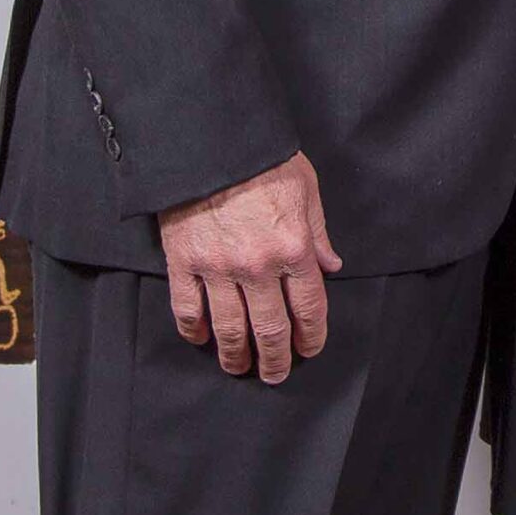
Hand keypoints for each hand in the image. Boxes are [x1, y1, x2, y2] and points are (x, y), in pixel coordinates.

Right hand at [158, 151, 342, 381]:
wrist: (212, 141)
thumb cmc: (264, 160)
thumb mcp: (306, 188)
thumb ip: (318, 233)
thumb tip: (331, 267)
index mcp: (294, 247)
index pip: (309, 306)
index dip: (311, 335)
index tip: (309, 348)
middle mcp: (258, 265)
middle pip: (270, 328)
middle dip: (276, 358)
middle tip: (276, 374)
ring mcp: (218, 267)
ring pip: (229, 329)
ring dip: (236, 355)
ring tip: (240, 367)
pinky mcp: (184, 263)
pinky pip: (188, 309)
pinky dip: (195, 331)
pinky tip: (202, 340)